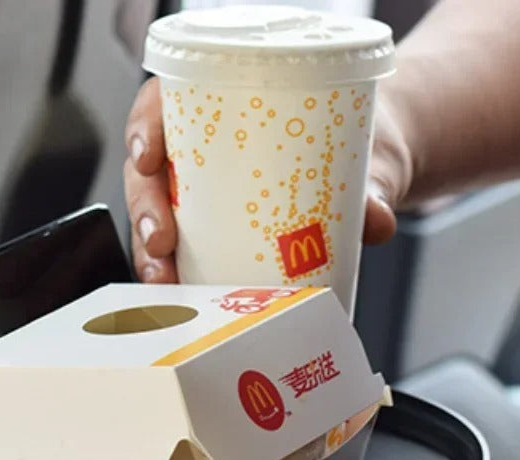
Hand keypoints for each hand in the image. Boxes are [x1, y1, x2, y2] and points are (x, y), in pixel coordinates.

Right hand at [124, 78, 412, 282]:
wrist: (368, 171)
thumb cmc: (353, 143)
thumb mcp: (365, 155)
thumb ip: (373, 184)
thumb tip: (374, 220)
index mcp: (219, 107)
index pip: (162, 105)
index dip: (144, 128)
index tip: (149, 158)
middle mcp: (201, 149)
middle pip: (149, 172)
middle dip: (144, 209)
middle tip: (162, 244)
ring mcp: (202, 192)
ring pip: (158, 215)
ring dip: (150, 252)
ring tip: (166, 281)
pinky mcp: (211, 230)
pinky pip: (181, 248)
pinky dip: (176, 272)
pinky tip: (181, 293)